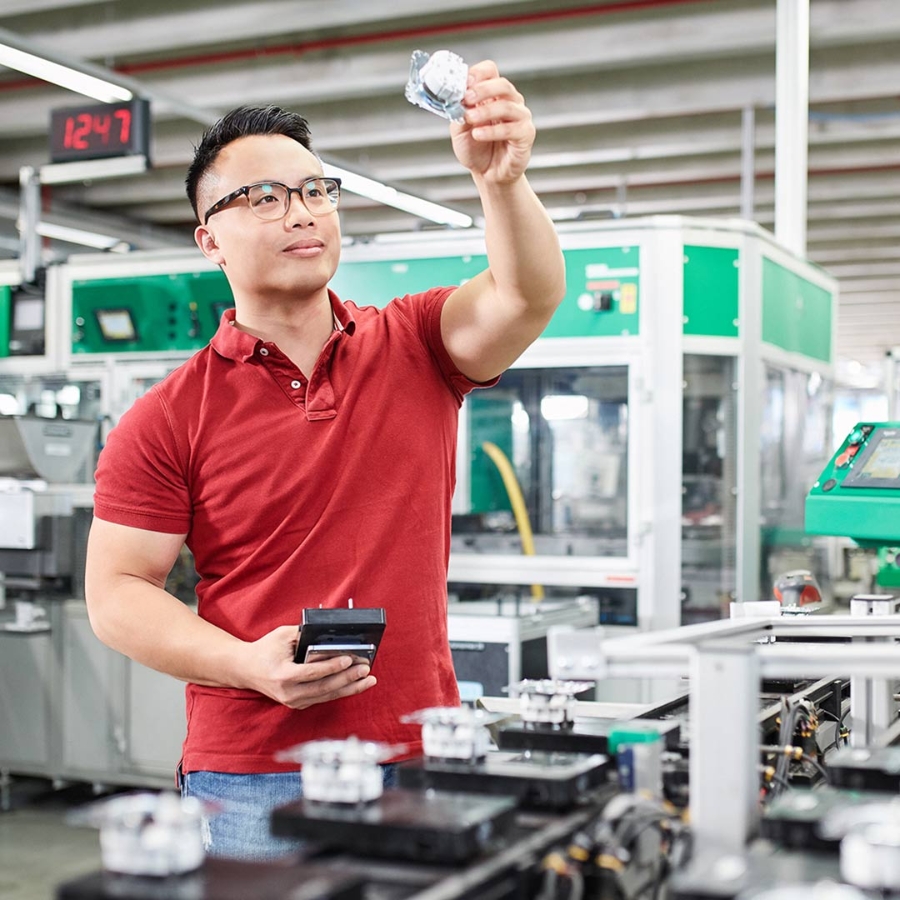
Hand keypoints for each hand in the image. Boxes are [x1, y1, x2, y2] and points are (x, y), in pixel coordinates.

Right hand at [237, 625, 376, 709]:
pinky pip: (323, 697)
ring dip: (350, 688)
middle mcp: (289, 693)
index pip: (313, 672)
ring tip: (369, 679)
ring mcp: (293, 701)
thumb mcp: (282, 635)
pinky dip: (340, 691)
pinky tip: (355, 684)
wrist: (245, 669)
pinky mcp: (298, 704)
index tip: (350, 658)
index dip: (333, 666)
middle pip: (324, 687)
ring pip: (327, 695)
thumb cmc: (264, 650)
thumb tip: (330, 633)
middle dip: (348, 678)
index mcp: (283, 676)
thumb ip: (305, 634)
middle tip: (366, 669)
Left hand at [450, 60, 534, 183]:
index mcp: (492, 95)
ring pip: (507, 105)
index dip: (478, 74)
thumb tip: (456, 99)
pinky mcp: (526, 134)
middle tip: (467, 99)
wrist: (487, 173)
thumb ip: (458, 113)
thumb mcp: (459, 129)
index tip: (464, 83)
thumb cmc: (475, 149)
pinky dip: (493, 131)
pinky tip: (479, 134)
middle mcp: (509, 101)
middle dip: (482, 90)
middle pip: (502, 84)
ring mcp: (520, 117)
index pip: (490, 71)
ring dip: (486, 111)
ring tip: (470, 119)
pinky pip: (512, 128)